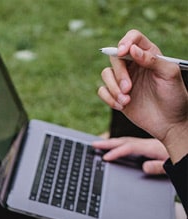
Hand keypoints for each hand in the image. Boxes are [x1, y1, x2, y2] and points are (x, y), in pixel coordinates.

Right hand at [91, 136, 167, 174]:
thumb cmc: (183, 155)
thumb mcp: (170, 163)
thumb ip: (158, 166)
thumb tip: (144, 167)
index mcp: (152, 147)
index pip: (130, 148)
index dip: (117, 152)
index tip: (106, 157)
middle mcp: (148, 144)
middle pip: (124, 142)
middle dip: (108, 144)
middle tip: (94, 145)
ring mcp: (147, 145)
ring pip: (126, 141)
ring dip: (112, 143)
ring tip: (100, 145)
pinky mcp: (148, 147)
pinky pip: (131, 144)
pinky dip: (120, 144)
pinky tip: (115, 148)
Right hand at [97, 29, 187, 162]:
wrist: (170, 123)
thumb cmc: (174, 97)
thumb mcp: (169, 74)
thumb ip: (152, 60)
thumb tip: (133, 50)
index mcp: (149, 54)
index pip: (133, 38)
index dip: (125, 42)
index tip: (122, 52)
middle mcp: (134, 65)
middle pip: (115, 57)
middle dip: (119, 73)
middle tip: (128, 88)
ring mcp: (124, 81)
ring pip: (106, 74)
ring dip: (113, 88)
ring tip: (126, 101)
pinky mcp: (117, 96)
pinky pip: (102, 91)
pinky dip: (108, 98)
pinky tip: (122, 106)